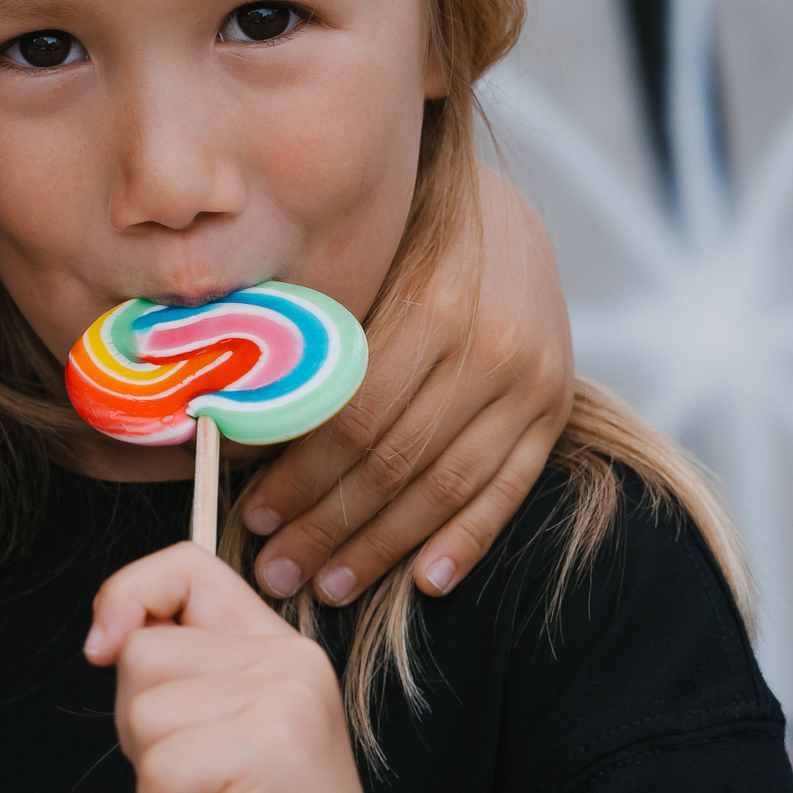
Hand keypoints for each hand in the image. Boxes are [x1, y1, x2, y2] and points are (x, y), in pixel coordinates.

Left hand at [87, 543, 388, 792]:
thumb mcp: (217, 734)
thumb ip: (182, 675)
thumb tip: (106, 636)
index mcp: (281, 649)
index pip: (187, 567)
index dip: (127, 594)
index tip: (100, 649)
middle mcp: (292, 660)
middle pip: (143, 649)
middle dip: (138, 724)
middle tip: (194, 778)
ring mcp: (287, 699)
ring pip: (143, 709)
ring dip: (153, 775)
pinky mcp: (271, 748)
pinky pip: (160, 763)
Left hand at [244, 164, 572, 603]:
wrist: (505, 206)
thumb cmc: (403, 231)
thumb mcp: (363, 260)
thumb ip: (319, 335)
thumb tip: (237, 417)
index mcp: (431, 305)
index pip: (353, 417)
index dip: (299, 477)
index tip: (252, 517)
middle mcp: (489, 348)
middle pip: (395, 462)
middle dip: (328, 526)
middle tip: (275, 570)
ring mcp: (531, 383)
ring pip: (447, 487)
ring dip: (383, 547)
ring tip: (329, 585)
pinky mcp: (555, 407)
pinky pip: (508, 488)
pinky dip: (467, 540)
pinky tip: (424, 580)